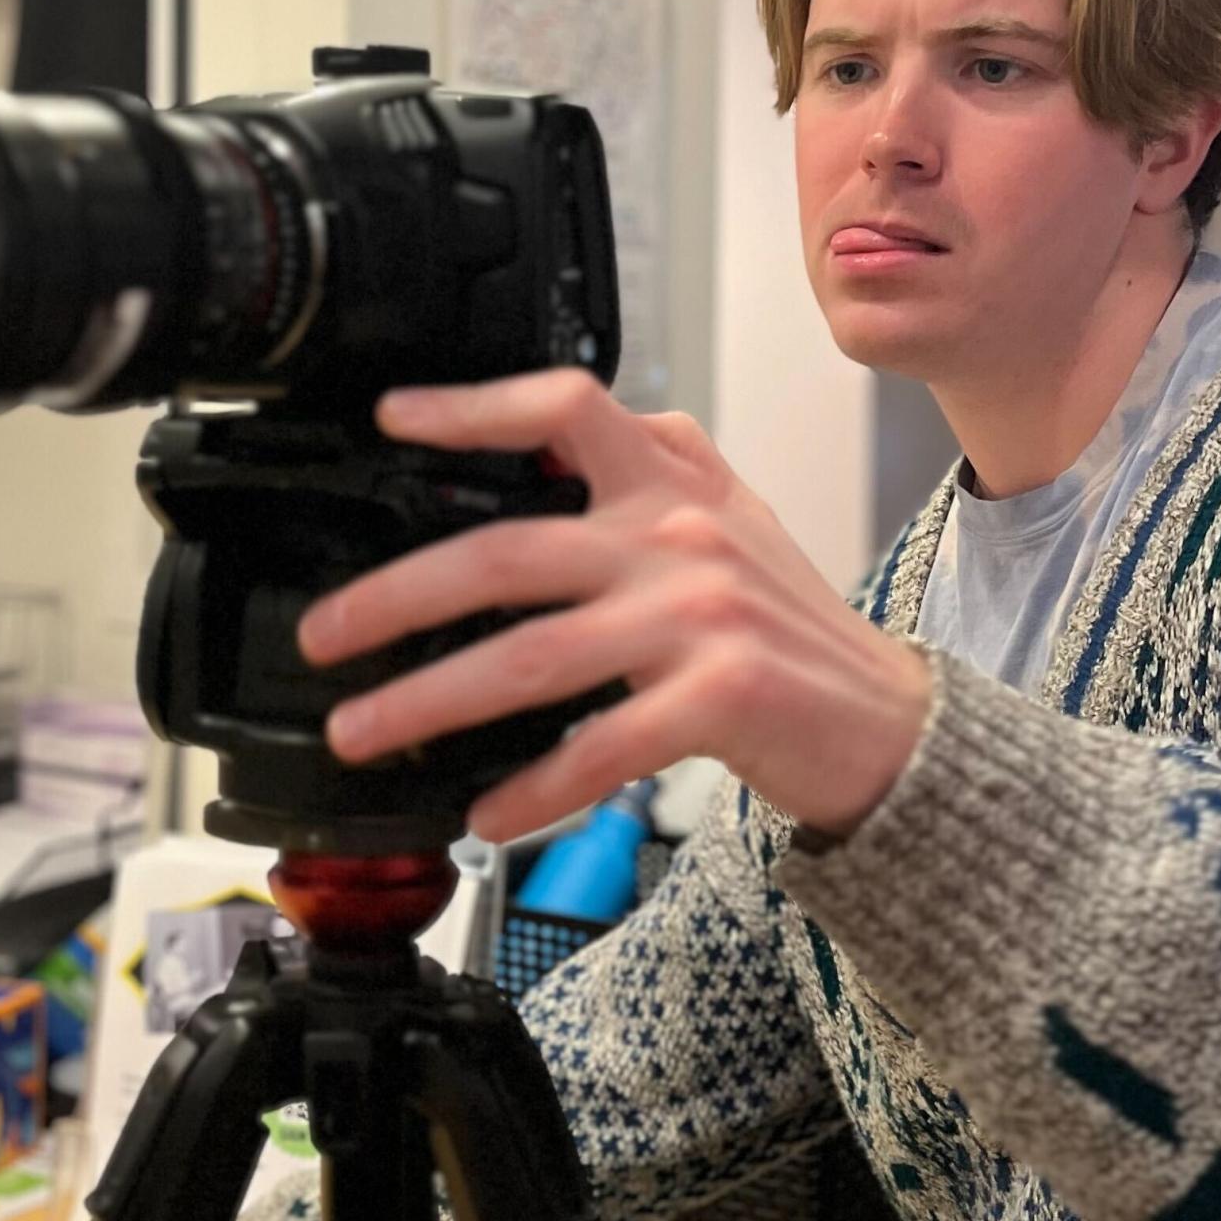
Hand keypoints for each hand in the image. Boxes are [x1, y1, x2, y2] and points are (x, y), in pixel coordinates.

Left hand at [299, 369, 932, 842]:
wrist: (895, 726)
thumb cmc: (794, 635)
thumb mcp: (732, 523)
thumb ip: (650, 479)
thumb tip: (538, 462)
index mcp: (675, 483)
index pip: (568, 409)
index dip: (473, 407)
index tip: (392, 420)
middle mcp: (681, 536)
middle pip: (507, 551)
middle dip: (394, 596)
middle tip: (325, 636)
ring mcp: (703, 615)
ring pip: (532, 656)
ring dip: (429, 699)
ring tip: (363, 729)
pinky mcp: (722, 698)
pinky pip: (600, 747)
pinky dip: (533, 788)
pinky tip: (486, 813)